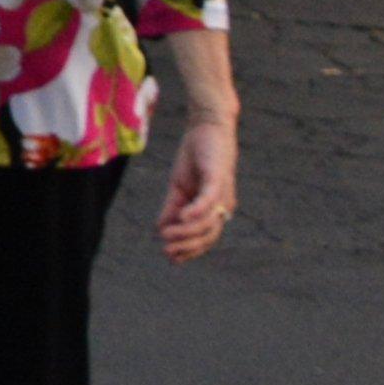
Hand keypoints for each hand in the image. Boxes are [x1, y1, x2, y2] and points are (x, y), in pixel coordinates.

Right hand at [155, 109, 235, 259]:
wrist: (206, 126)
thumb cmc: (196, 155)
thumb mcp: (179, 185)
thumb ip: (172, 207)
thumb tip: (160, 228)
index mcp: (214, 209)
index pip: (206, 237)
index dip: (190, 250)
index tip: (172, 259)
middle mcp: (223, 205)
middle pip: (209, 235)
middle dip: (188, 246)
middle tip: (167, 252)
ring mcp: (222, 193)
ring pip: (208, 222)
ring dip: (187, 232)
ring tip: (166, 236)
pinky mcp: (218, 178)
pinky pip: (209, 200)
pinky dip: (196, 212)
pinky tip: (182, 218)